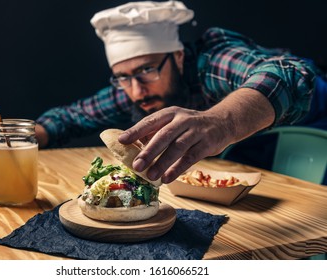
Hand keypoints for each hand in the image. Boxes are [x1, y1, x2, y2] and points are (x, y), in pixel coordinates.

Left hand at [118, 106, 232, 183]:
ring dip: (163, 162)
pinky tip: (167, 178)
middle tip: (136, 166)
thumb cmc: (189, 126)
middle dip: (149, 152)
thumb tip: (132, 148)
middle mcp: (182, 119)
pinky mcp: (207, 143)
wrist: (222, 122)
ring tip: (151, 176)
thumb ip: (155, 133)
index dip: (136, 131)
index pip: (150, 121)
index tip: (122, 141)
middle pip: (163, 135)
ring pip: (177, 147)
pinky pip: (191, 157)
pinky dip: (178, 168)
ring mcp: (196, 131)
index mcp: (170, 113)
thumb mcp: (173, 122)